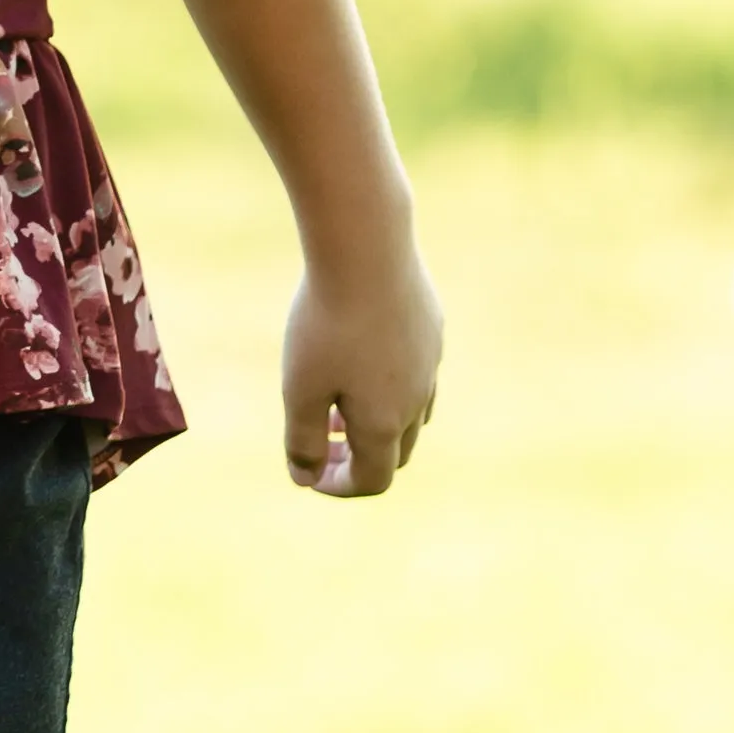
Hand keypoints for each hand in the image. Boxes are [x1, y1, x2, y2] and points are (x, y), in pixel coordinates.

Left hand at [281, 245, 442, 498]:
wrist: (367, 246)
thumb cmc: (326, 321)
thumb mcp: (300, 387)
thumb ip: (301, 440)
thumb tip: (305, 479)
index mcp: (385, 422)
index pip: (372, 480)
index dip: (339, 486)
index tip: (309, 472)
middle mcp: (418, 398)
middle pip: (397, 452)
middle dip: (359, 456)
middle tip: (322, 438)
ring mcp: (432, 361)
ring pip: (414, 412)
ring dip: (378, 419)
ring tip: (339, 399)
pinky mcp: (433, 326)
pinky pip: (419, 370)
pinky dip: (391, 381)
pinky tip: (361, 351)